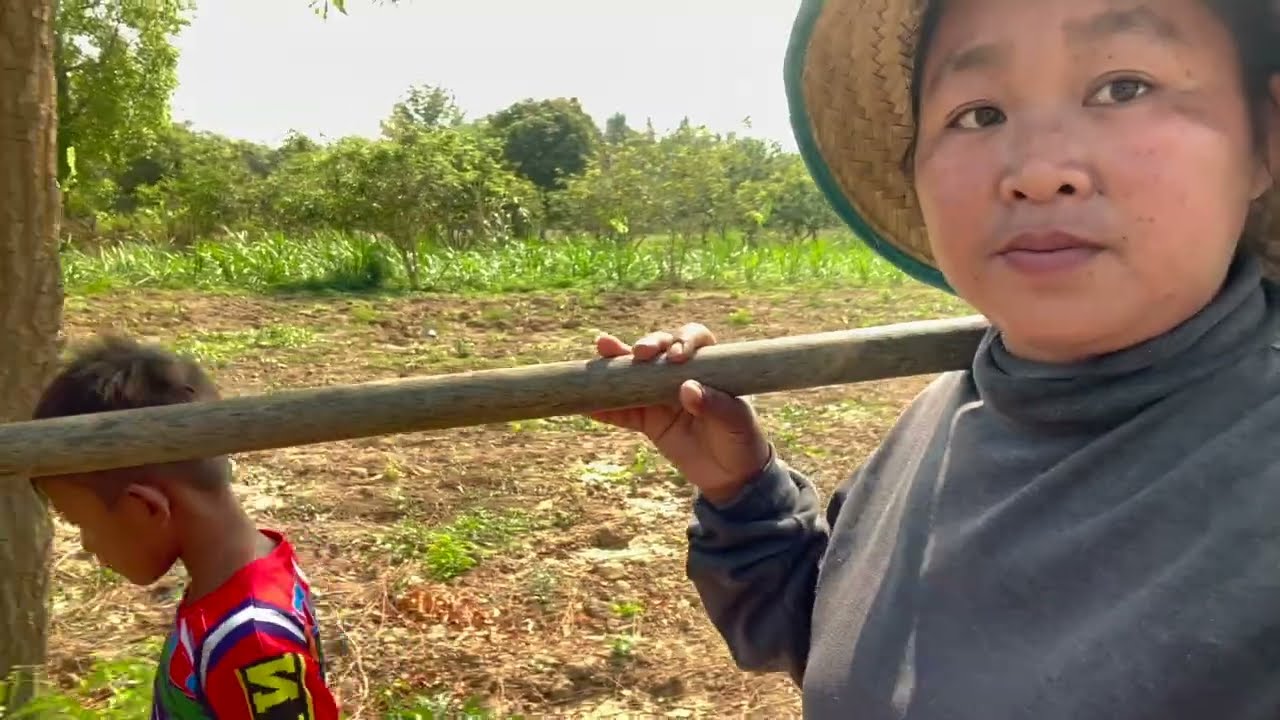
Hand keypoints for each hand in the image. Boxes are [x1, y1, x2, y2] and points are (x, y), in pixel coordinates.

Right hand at [590, 323, 771, 503]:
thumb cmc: (741, 439)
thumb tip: (687, 388)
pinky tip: (587, 405)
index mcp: (708, 365)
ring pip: (635, 374)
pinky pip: (623, 412)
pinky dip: (605, 409)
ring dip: (616, 363)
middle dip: (646, 345)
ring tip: (601, 354)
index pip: (694, 338)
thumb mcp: (736, 422)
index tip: (676, 356)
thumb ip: (715, 404)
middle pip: (658, 349)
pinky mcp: (647, 420)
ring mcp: (660, 395)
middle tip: (639, 353)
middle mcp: (680, 373)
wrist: (731, 476)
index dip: (682, 340)